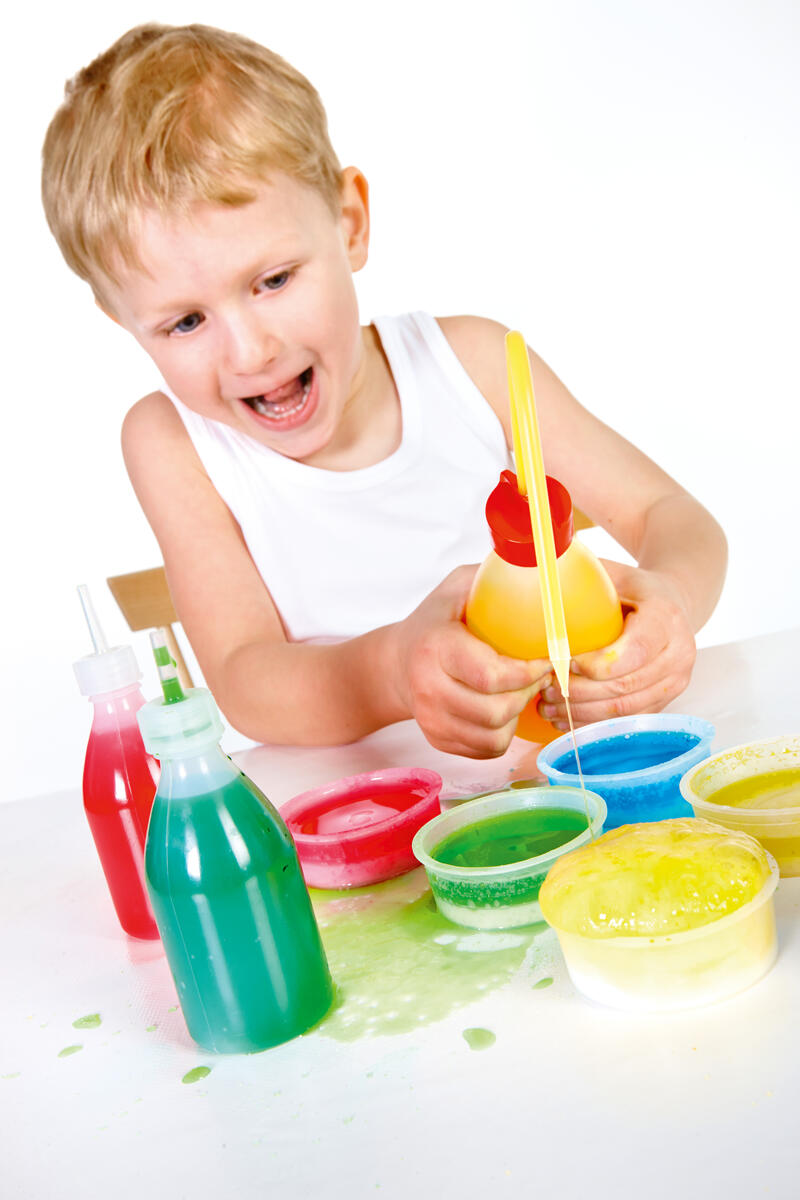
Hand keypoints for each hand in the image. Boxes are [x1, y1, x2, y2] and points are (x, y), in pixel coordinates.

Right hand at [390, 565, 552, 757]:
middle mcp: (428, 688)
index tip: (548, 659)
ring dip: (517, 715)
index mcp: (436, 647)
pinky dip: (503, 733)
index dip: (530, 672)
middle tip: (537, 674)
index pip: (492, 675)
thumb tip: (542, 567)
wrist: (396, 661)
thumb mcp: (459, 587)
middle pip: (496, 711)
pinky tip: (502, 707)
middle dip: (528, 693)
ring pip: (494, 736)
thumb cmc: (438, 620)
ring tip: (520, 691)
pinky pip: (486, 749)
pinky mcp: (437, 739)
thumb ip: (494, 577)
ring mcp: (430, 719)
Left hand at [538, 561, 696, 728]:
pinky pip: (628, 721)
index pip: (634, 651)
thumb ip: (582, 577)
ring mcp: (676, 681)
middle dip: (579, 693)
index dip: (596, 664)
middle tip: (545, 689)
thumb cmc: (631, 589)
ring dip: (582, 713)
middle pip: (625, 685)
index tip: (563, 662)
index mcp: (666, 617)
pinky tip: (566, 719)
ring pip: (625, 709)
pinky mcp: (666, 701)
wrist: (672, 605)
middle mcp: (679, 653)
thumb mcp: (612, 574)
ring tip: (548, 707)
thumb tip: (538, 573)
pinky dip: (594, 724)